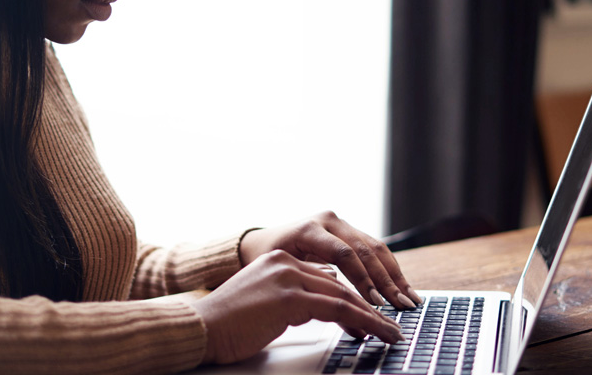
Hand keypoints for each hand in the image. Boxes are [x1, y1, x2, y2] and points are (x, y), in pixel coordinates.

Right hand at [191, 250, 403, 364]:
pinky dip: (363, 321)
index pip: (327, 277)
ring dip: (373, 316)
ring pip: (343, 294)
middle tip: (389, 326)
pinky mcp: (289, 296)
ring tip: (390, 333)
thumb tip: (327, 309)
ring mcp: (288, 276)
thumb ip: (295, 299)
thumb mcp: (267, 305)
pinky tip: (375, 332)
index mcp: (280, 259)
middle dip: (369, 306)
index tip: (372, 316)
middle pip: (340, 283)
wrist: (201, 329)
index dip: (353, 298)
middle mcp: (286, 261)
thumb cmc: (229, 325)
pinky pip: (337, 308)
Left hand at [239, 211, 422, 309]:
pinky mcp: (348, 230)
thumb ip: (316, 287)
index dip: (363, 279)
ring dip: (395, 275)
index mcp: (309, 229)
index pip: (343, 253)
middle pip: (365, 250)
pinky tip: (402, 287)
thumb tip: (347, 313)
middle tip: (401, 304)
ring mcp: (340, 223)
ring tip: (410, 299)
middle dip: (386, 281)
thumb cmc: (268, 262)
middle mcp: (328, 221)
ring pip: (375, 247)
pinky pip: (374, 248)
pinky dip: (390, 269)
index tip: (376, 302)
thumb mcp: (287, 273)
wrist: (261, 243)